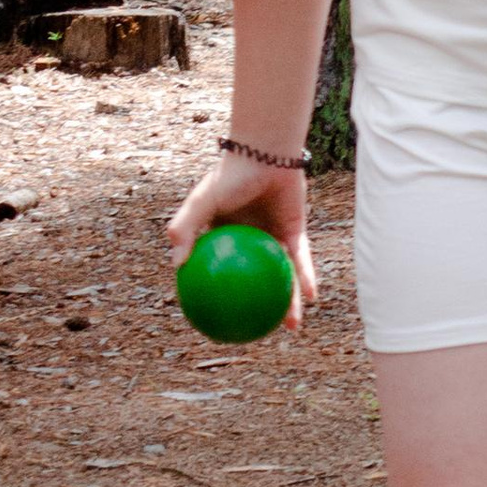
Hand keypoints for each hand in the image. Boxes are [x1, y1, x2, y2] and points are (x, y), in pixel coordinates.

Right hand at [166, 154, 318, 326]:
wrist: (267, 152)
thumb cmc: (231, 175)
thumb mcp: (202, 202)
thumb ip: (185, 228)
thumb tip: (175, 265)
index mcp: (224, 237)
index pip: (217, 274)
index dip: (216, 298)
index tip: (213, 322)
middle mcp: (250, 241)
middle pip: (252, 282)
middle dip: (255, 310)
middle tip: (255, 334)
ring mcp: (273, 237)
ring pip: (280, 276)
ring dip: (288, 302)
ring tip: (291, 327)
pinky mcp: (295, 231)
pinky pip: (300, 260)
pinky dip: (306, 278)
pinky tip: (311, 298)